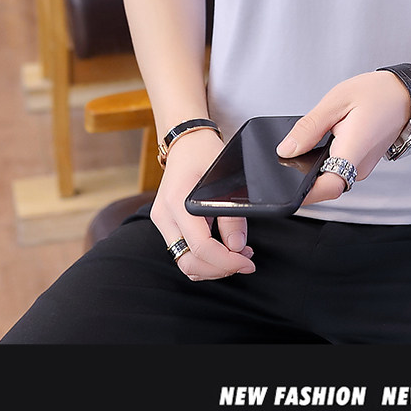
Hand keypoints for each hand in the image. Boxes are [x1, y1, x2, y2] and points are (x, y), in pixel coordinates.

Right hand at [150, 128, 255, 280]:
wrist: (187, 141)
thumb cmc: (205, 153)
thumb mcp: (226, 178)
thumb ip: (232, 215)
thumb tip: (237, 247)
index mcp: (178, 202)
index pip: (200, 247)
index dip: (226, 261)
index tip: (247, 262)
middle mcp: (165, 216)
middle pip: (188, 261)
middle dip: (219, 269)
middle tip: (245, 263)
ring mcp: (163, 221)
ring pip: (184, 261)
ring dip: (212, 266)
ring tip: (239, 256)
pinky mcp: (167, 224)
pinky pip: (183, 251)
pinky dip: (204, 259)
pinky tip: (225, 250)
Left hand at [276, 70, 410, 204]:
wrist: (406, 95)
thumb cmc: (379, 94)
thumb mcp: (336, 102)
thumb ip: (309, 127)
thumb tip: (286, 149)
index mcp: (354, 150)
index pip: (328, 186)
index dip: (305, 192)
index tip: (285, 187)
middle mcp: (359, 166)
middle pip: (323, 183)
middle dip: (302, 174)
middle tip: (288, 154)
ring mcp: (361, 167)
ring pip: (329, 175)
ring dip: (314, 164)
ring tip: (309, 140)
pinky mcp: (360, 163)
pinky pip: (337, 168)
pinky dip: (324, 158)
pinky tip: (322, 139)